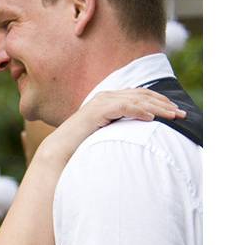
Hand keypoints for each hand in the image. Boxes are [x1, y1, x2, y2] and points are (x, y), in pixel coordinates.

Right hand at [40, 88, 185, 162]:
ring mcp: (101, 102)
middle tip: (182, 114)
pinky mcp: (97, 111)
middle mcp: (106, 96)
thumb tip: (143, 130)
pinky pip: (123, 107)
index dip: (160, 101)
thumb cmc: (83, 145)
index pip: (140, 94)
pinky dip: (139, 111)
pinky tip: (151, 119)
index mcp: (109, 99)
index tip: (176, 111)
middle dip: (164, 103)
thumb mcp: (108, 132)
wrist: (61, 150)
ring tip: (172, 116)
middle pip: (142, 95)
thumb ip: (122, 126)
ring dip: (157, 108)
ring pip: (136, 100)